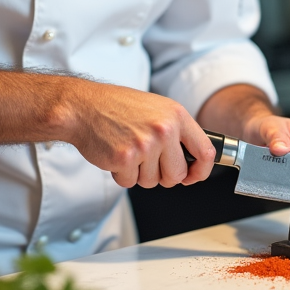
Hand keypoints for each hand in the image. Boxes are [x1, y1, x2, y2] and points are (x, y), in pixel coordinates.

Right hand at [61, 84, 215, 188]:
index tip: (193, 176)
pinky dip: (122, 175)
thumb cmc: (117, 108)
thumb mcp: (157, 109)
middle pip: (178, 175)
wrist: (83, 107)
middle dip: (164, 176)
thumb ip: (177, 132)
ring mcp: (145, 144)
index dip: (201, 171)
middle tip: (149, 163)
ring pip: (153, 181)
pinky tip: (116, 154)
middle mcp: (164, 129)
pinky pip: (130, 183)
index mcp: (176, 115)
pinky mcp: (125, 158)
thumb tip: (194, 160)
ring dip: (139, 174)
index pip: (206, 151)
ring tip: (129, 151)